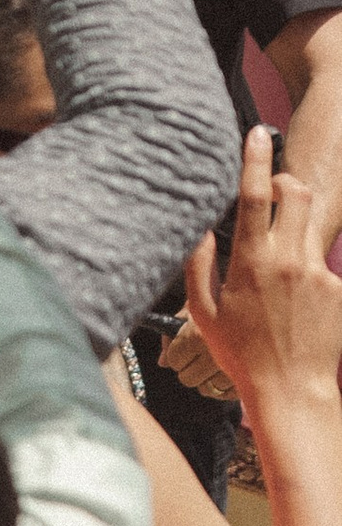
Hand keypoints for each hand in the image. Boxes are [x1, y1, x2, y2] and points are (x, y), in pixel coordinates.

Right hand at [183, 123, 341, 413]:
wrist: (292, 391)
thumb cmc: (242, 354)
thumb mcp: (204, 311)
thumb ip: (199, 264)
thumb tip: (199, 230)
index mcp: (253, 262)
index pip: (255, 196)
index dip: (256, 161)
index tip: (258, 134)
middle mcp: (290, 261)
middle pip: (297, 195)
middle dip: (286, 181)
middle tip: (274, 189)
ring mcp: (320, 274)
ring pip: (312, 225)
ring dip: (296, 223)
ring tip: (281, 255)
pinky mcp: (340, 290)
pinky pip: (322, 264)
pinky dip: (307, 270)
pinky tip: (296, 303)